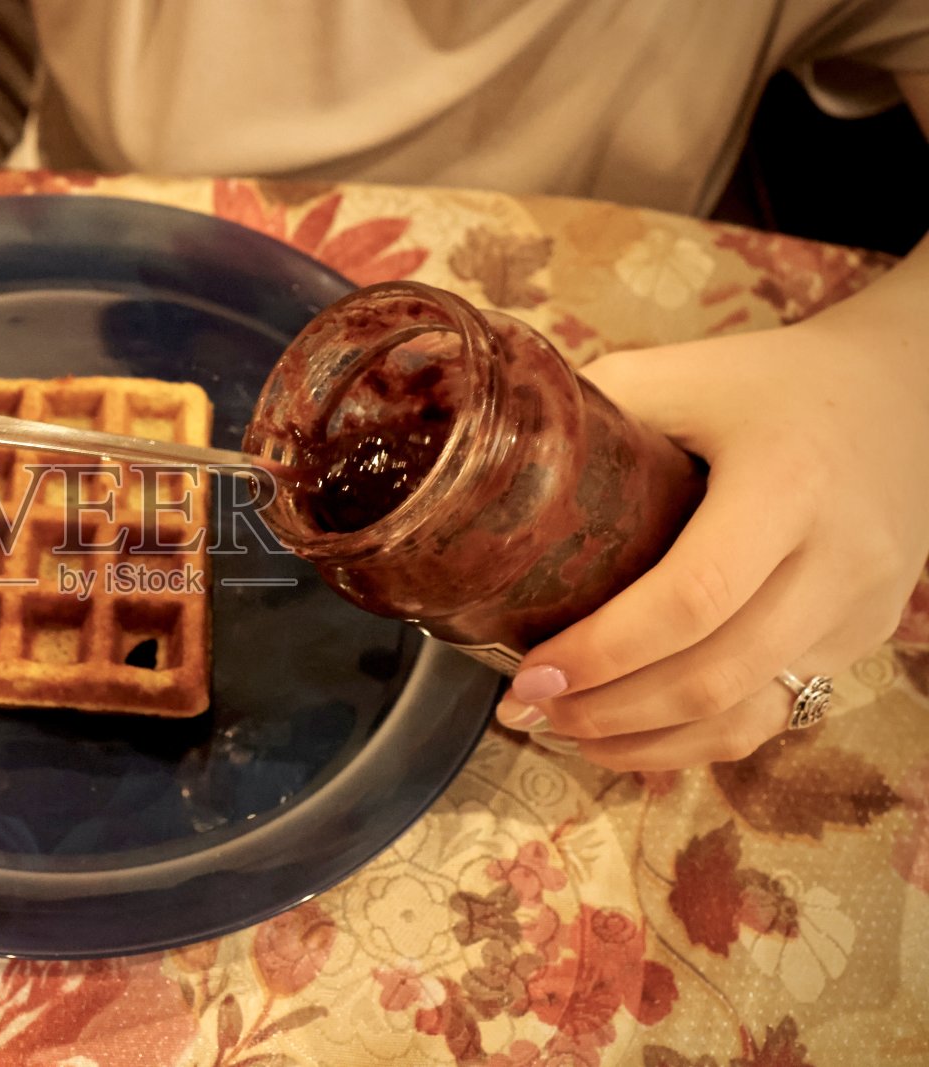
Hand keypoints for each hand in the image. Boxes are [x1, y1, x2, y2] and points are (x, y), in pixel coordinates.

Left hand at [493, 318, 928, 769]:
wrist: (909, 394)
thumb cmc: (773, 381)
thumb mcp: (686, 373)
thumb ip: (593, 408)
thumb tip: (485, 453)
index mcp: (788, 480)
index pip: (695, 596)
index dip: (605, 650)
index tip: (531, 673)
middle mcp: (839, 557)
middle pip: (717, 675)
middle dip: (608, 712)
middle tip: (525, 711)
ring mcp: (860, 610)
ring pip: (748, 715)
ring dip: (644, 741)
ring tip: (561, 733)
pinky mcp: (863, 640)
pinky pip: (775, 713)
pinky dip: (694, 739)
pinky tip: (628, 734)